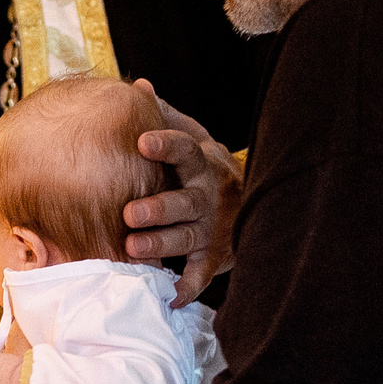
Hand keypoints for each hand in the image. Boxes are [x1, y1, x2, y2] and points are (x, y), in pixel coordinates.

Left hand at [122, 79, 243, 306]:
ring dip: (162, 244)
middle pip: (185, 202)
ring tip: (133, 248)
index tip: (142, 142)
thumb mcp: (193, 138)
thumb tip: (139, 86)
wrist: (252, 203)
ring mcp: (212, 228)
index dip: (166, 146)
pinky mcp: (214, 257)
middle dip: (158, 209)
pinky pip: (202, 274)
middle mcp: (209, 197)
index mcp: (202, 164)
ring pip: (187, 238)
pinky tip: (170, 297)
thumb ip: (166, 116)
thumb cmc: (204, 169)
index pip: (187, 151)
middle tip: (129, 213)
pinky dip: (188, 287)